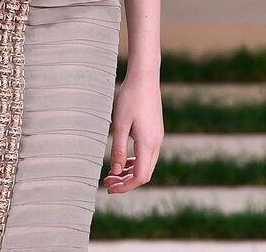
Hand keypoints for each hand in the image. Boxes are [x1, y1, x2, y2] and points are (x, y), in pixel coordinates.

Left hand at [103, 69, 163, 192]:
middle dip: (126, 181)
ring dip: (130, 171)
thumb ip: (117, 149)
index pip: (140, 177)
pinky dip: (135, 161)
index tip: (109, 187)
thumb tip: (115, 172)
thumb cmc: (130, 98)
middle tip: (107, 181)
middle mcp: (156, 143)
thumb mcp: (120, 124)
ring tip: (112, 172)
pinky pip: (147, 154)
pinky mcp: (155, 131)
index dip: (125, 187)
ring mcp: (157, 137)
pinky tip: (123, 158)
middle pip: (144, 173)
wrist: (145, 78)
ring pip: (146, 164)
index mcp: (148, 144)